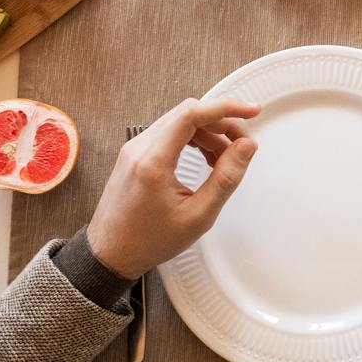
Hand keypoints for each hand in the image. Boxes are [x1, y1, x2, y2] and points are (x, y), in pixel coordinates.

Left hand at [85, 97, 260, 278]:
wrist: (109, 254)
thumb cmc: (148, 241)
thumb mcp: (198, 216)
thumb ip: (226, 178)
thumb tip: (246, 147)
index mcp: (153, 161)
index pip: (192, 114)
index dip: (226, 108)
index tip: (251, 111)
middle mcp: (139, 148)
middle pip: (188, 113)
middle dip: (221, 122)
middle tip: (242, 142)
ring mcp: (134, 149)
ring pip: (179, 121)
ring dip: (208, 132)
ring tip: (226, 157)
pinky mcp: (134, 155)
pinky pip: (169, 133)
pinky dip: (193, 139)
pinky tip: (206, 157)